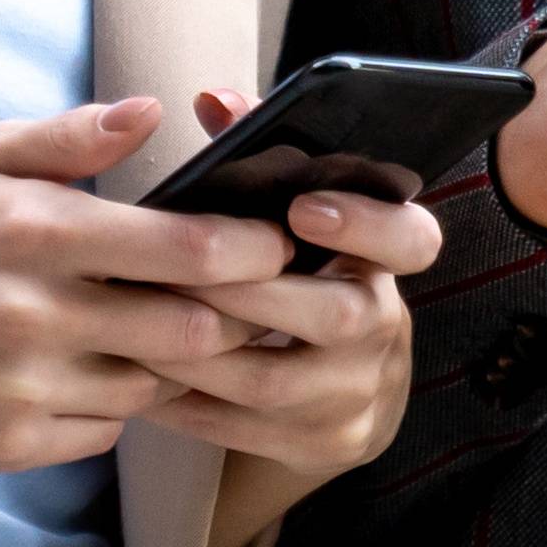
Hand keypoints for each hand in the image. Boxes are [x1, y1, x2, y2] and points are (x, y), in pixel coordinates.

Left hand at [133, 87, 445, 491]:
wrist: (336, 393)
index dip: (364, 224)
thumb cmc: (296, 279)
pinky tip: (136, 377)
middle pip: (335, 315)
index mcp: (384, 263)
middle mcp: (384, 328)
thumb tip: (215, 102)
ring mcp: (359, 394)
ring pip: (276, 379)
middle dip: (246, 292)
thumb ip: (261, 158)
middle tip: (172, 269)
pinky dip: (186, 404)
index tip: (300, 207)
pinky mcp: (326, 444)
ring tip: (133, 322)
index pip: (412, 240)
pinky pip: (247, 430)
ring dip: (198, 351)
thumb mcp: (294, 222)